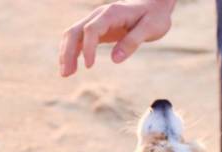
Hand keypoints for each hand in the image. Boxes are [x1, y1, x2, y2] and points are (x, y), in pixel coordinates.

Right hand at [59, 0, 175, 76]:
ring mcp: (96, 20)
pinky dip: (73, 52)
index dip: (87, 48)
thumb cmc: (154, 16)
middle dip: (68, 52)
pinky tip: (72, 66)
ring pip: (73, 34)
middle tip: (66, 74)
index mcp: (112, 13)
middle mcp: (99, 15)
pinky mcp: (97, 28)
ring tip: (66, 74)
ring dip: (66, 53)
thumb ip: (132, 42)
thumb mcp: (150, 29)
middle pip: (75, 31)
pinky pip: (79, 38)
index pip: (91, 29)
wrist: (155, 4)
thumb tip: (115, 59)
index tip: (89, 66)